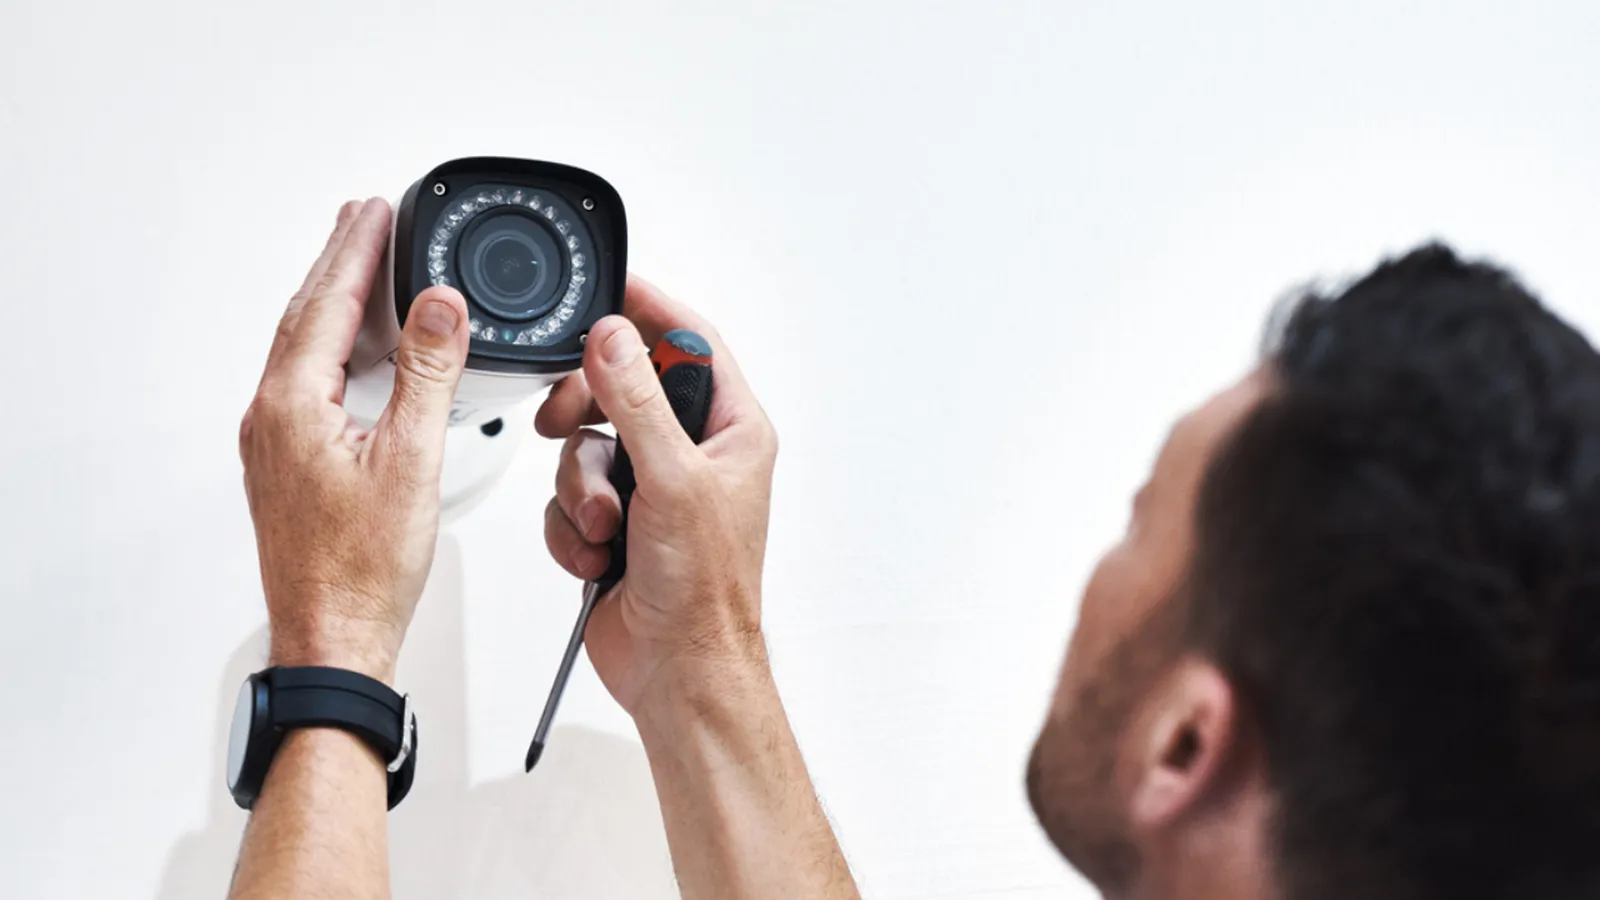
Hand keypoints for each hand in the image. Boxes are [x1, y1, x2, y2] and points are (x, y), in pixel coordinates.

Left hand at [239, 198, 470, 682]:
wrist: (334, 637)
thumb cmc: (364, 569)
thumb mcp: (412, 461)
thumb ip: (428, 375)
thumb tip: (439, 306)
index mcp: (293, 406)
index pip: (328, 305)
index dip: (357, 251)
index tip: (378, 209)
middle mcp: (271, 417)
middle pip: (308, 317)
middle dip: (340, 262)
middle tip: (366, 218)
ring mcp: (274, 442)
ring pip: (306, 349)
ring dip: (337, 302)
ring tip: (365, 268)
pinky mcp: (288, 463)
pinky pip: (308, 382)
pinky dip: (337, 347)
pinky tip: (360, 350)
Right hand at [538, 276, 779, 714]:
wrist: (678, 673)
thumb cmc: (705, 592)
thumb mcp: (672, 480)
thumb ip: (636, 401)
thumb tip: (615, 335)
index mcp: (732, 431)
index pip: (690, 343)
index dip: (650, 310)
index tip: (609, 286)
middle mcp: (693, 455)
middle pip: (620, 389)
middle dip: (586, 411)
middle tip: (563, 420)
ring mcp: (651, 491)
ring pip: (584, 446)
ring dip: (581, 491)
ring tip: (607, 530)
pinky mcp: (615, 526)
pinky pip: (568, 497)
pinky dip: (573, 528)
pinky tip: (598, 559)